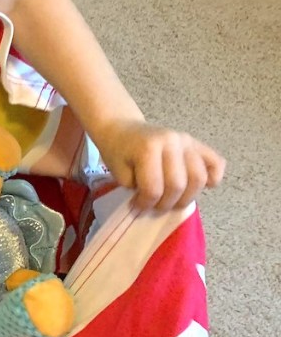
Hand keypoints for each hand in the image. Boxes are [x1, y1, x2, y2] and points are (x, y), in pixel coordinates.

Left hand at [95, 120, 225, 209]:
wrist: (123, 129)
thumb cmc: (119, 153)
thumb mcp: (119, 173)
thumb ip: (138, 188)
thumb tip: (157, 202)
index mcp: (149, 148)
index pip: (154, 188)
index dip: (146, 204)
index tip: (138, 206)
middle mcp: (172, 141)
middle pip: (178, 185)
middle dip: (166, 204)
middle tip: (155, 206)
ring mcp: (187, 141)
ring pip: (199, 178)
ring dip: (186, 197)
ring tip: (172, 200)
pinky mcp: (197, 143)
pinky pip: (216, 162)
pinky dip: (214, 177)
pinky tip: (205, 186)